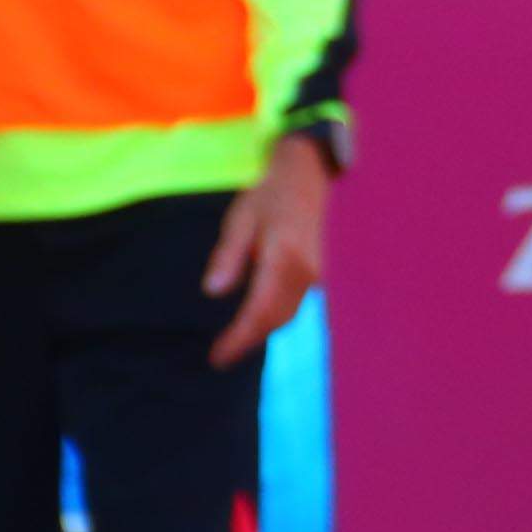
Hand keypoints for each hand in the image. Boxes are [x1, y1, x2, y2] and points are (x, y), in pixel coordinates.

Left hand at [205, 136, 331, 369]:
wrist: (309, 174)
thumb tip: (213, 290)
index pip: (260, 311)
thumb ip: (228, 255)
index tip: (217, 357)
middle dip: (248, 340)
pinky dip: (275, 317)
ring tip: (235, 343)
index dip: (238, 338)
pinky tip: (257, 319)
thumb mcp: (240, 219)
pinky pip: (295, 302)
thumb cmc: (269, 194)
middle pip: (276, 319)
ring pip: (288, 313)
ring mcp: (316, 272)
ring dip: (262, 331)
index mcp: (284, 257)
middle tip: (220, 357)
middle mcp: (306, 270)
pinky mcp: (317, 271)